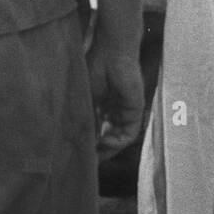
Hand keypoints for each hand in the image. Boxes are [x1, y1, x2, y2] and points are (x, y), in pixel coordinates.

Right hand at [87, 31, 143, 158]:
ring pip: (118, 139)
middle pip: (108, 138)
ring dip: (107, 149)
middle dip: (98, 151)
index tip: (78, 155)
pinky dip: (117, 142)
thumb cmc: (96, 68)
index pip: (96, 131)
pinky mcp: (135, 109)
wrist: (112, 52)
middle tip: (86, 161)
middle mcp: (115, 110)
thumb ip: (86, 120)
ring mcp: (125, 110)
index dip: (88, 144)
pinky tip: (105, 141)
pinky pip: (129, 134)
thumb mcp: (86, 99)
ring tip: (94, 153)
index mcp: (102, 105)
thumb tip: (79, 143)